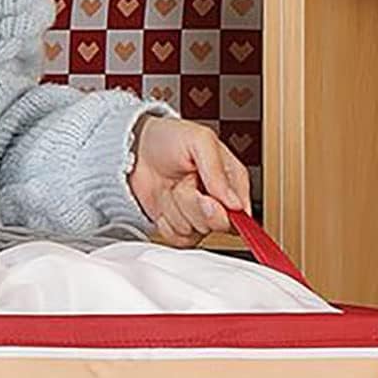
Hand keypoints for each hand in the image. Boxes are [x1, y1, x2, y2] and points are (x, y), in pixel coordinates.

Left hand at [129, 115, 250, 247]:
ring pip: (193, 230)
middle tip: (185, 183)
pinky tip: (164, 202)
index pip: (242, 211)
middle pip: (217, 224)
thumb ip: (219, 172)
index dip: (224, 210)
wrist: (135, 149)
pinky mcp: (178, 226)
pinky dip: (166, 222)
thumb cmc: (169, 138)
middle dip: (195, 205)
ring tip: (173, 186)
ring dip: (177, 208)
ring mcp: (197, 216)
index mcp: (232, 181)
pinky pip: (177, 238)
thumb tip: (235, 203)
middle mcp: (218, 202)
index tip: (208, 198)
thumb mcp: (200, 141)